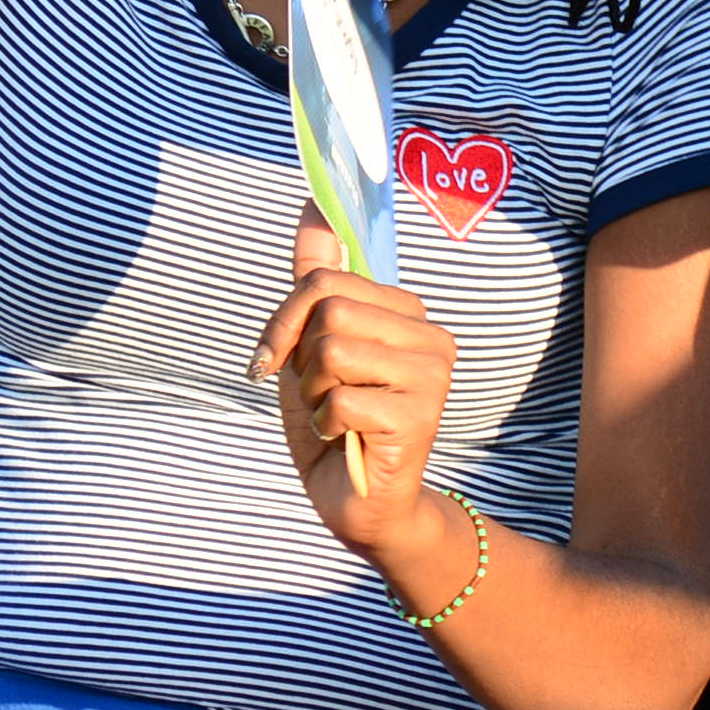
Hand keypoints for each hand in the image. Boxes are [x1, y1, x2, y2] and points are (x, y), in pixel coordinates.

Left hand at [255, 216, 456, 554]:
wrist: (361, 506)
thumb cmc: (336, 425)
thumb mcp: (312, 347)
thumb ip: (317, 281)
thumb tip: (312, 203)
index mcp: (409, 315)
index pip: (328, 281)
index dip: (285, 320)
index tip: (277, 355)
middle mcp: (432, 338)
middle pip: (329, 311)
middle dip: (300, 360)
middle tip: (319, 396)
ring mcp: (432, 377)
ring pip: (332, 352)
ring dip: (313, 395)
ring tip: (335, 418)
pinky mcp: (420, 417)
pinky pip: (339, 400)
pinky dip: (324, 426)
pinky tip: (347, 441)